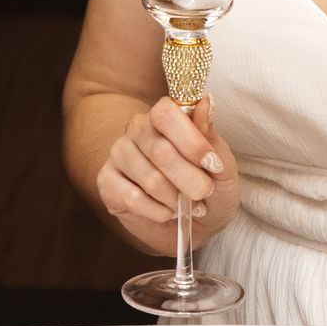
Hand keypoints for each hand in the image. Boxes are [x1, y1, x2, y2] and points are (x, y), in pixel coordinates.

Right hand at [97, 96, 238, 253]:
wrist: (194, 224)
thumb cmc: (209, 187)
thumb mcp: (220, 165)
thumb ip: (210, 136)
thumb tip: (206, 101)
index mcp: (163, 117)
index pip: (165, 113)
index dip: (190, 140)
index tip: (212, 164)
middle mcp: (136, 130)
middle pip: (160, 151)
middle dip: (190, 180)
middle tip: (204, 193)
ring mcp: (118, 155)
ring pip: (150, 179)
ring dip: (175, 200)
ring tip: (185, 205)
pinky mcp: (106, 182)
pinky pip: (133, 199)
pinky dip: (158, 212)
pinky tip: (166, 212)